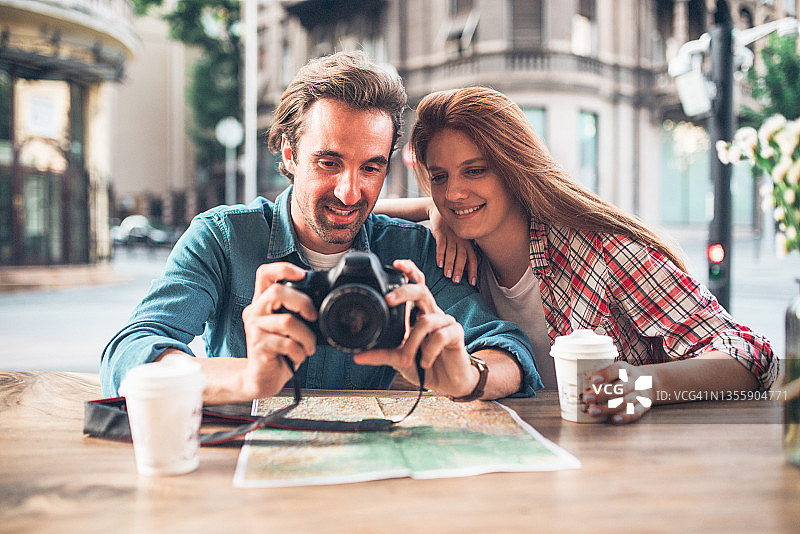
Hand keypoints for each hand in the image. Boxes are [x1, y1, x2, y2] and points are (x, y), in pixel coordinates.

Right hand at [240, 262, 318, 397]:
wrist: (262, 378)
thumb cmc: (281, 350)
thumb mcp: (290, 327)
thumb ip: (297, 311)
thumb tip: (323, 300)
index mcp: (263, 302)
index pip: (264, 274)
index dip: (283, 268)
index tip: (303, 275)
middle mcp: (255, 311)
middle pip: (276, 292)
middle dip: (302, 303)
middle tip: (313, 317)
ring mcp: (254, 328)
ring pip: (287, 321)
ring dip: (307, 336)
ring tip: (308, 346)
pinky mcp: (258, 346)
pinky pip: (287, 343)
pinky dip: (299, 352)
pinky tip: (298, 356)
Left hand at [353, 259, 479, 397]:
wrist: (447, 382)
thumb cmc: (425, 364)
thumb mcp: (399, 358)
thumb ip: (381, 354)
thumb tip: (357, 357)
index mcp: (420, 313)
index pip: (416, 284)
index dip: (408, 271)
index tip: (394, 263)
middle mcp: (433, 313)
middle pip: (422, 290)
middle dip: (405, 292)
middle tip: (388, 300)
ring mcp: (446, 322)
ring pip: (426, 320)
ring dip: (412, 342)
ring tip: (406, 359)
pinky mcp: (456, 335)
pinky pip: (440, 336)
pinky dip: (428, 351)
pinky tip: (424, 361)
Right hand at [428, 204, 478, 285]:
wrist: (440, 211)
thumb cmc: (451, 230)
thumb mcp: (459, 240)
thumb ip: (461, 253)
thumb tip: (463, 272)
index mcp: (467, 243)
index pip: (472, 258)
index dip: (473, 271)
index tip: (472, 283)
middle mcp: (461, 240)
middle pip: (462, 256)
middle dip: (460, 269)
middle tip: (456, 281)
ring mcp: (451, 236)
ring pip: (452, 252)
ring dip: (450, 264)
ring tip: (447, 275)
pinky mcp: (441, 232)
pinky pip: (441, 245)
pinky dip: (440, 255)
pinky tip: (439, 264)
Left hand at [582, 361, 654, 423]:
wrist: (651, 382)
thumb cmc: (624, 377)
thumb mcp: (617, 370)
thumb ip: (602, 374)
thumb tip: (576, 382)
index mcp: (626, 369)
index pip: (617, 370)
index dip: (605, 374)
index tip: (592, 379)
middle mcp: (634, 381)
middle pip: (620, 388)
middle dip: (602, 394)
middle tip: (586, 398)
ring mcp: (640, 394)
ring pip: (625, 402)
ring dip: (608, 408)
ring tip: (592, 411)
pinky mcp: (644, 406)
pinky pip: (636, 412)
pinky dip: (625, 416)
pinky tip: (613, 420)